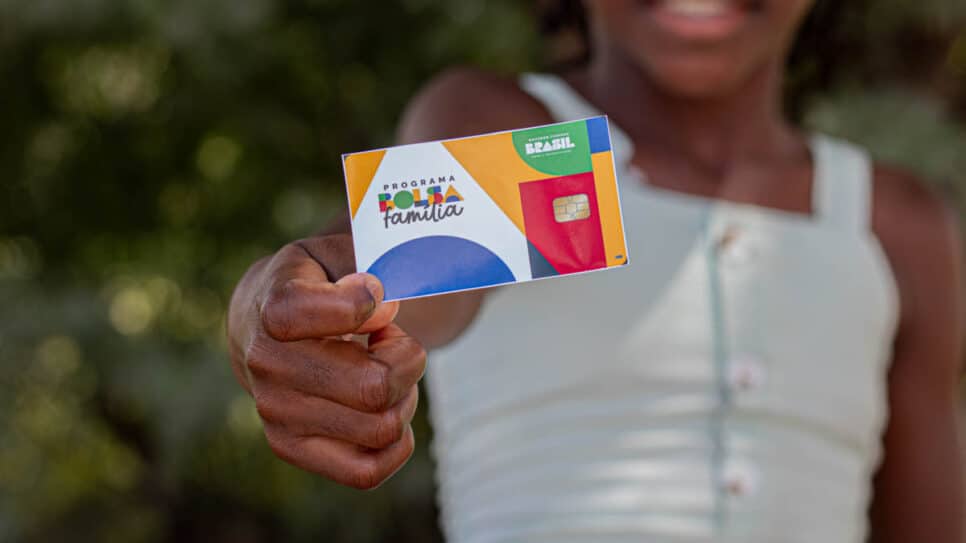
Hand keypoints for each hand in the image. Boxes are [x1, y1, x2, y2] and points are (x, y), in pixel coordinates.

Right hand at [227, 235, 425, 488]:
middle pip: (373, 387)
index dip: (361, 305)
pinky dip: (397, 444)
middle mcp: (266, 363)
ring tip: (386, 370)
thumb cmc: (320, 283)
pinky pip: (367, 470)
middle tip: (394, 339)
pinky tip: (391, 408)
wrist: (268, 324)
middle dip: (407, 359)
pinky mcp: (292, 447)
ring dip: (404, 397)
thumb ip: (366, 268)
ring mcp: (276, 412)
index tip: (373, 295)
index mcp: (273, 306)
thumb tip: (383, 310)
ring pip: (380, 428)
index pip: (307, 315)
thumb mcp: (340, 254)